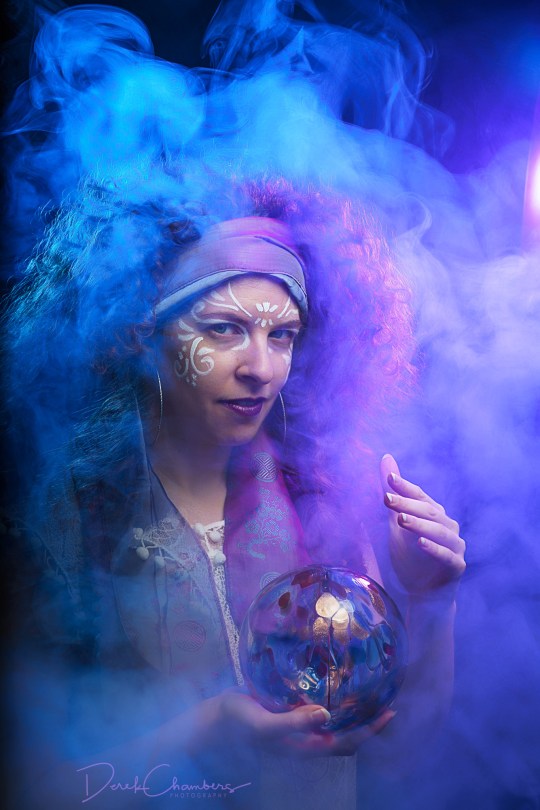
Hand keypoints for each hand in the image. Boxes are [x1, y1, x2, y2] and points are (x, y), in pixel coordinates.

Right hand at [196, 689, 394, 756]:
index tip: (389, 713)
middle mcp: (307, 738)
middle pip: (346, 734)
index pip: (347, 742)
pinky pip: (318, 707)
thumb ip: (293, 723)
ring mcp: (299, 726)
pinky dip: (332, 698)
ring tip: (367, 687)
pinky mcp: (290, 712)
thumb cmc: (239, 723)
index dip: (369, 731)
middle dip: (367, 721)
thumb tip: (326, 714)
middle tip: (386, 698)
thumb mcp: (264, 724)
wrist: (215, 718)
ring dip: (352, 711)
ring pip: (334, 722)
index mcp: (305, 746)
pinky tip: (333, 679)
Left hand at [380, 454, 465, 596]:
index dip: (405, 487)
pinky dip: (435, 549)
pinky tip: (421, 543)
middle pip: (428, 511)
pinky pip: (447, 556)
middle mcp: (448, 526)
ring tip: (401, 520)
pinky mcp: (456, 567)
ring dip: (420, 524)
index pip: (420, 496)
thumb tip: (385, 457)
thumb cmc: (411, 555)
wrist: (424, 593)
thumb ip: (394, 493)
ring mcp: (455, 546)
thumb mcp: (397, 523)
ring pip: (439, 532)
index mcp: (435, 514)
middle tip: (387, 498)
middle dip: (407, 504)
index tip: (388, 479)